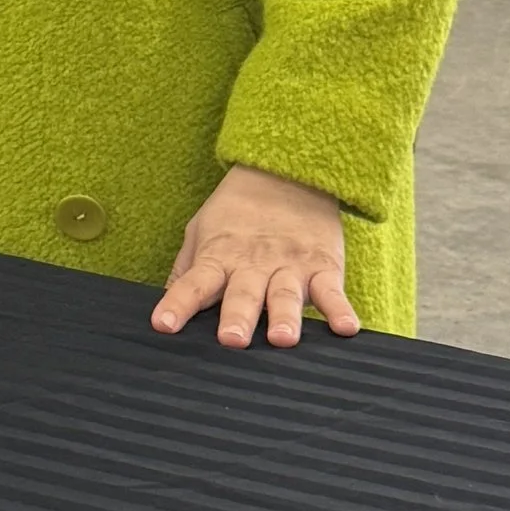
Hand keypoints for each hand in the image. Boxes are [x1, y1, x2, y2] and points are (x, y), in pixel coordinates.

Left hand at [152, 166, 356, 349]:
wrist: (286, 170)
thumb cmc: (237, 212)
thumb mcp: (202, 231)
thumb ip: (186, 272)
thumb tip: (164, 311)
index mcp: (220, 257)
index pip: (194, 283)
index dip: (178, 304)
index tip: (163, 325)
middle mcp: (253, 265)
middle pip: (243, 294)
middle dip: (237, 317)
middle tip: (232, 340)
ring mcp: (290, 266)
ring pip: (286, 295)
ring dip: (284, 317)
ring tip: (282, 338)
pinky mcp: (324, 266)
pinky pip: (333, 291)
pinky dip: (340, 310)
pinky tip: (346, 328)